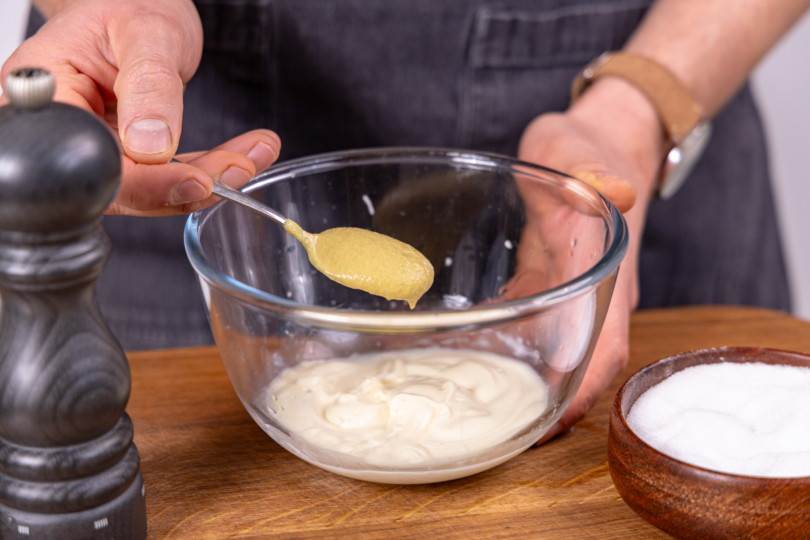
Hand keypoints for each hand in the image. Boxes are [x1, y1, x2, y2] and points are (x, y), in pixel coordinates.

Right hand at [0, 0, 280, 215]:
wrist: (134, 6)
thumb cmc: (129, 5)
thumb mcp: (147, 33)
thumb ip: (149, 85)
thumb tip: (151, 146)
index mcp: (45, 92)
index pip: (87, 160)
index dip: (143, 182)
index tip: (196, 180)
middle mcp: (64, 129)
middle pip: (120, 186)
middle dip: (186, 184)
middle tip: (239, 166)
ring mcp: (93, 146)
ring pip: (148, 190)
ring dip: (206, 180)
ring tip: (250, 156)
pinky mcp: (123, 157)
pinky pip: (165, 178)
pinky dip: (207, 171)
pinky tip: (242, 157)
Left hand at [517, 77, 666, 442]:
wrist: (592, 145)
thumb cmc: (588, 148)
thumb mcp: (584, 149)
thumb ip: (597, 169)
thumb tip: (617, 190)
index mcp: (603, 272)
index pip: (606, 345)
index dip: (586, 387)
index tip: (556, 422)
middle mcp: (586, 292)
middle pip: (577, 364)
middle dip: (549, 403)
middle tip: (504, 435)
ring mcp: (561, 290)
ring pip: (548, 351)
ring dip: (524, 384)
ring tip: (483, 414)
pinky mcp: (538, 281)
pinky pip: (523, 325)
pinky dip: (502, 347)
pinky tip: (466, 358)